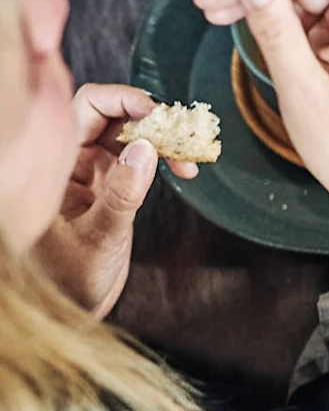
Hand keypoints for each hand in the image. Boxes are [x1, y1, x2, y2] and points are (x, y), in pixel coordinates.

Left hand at [30, 84, 199, 316]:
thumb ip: (122, 194)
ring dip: (163, 139)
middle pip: (112, 115)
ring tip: (190, 159)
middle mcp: (72, 161)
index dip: (122, 100)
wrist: (68, 310)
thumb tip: (146, 148)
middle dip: (151, 119)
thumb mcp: (98, 237)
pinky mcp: (111, 188)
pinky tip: (184, 170)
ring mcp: (92, 173)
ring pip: (130, 135)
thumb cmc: (68, 279)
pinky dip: (164, 158)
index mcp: (56, 164)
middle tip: (183, 137)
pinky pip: (139, 158)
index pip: (86, 107)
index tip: (158, 113)